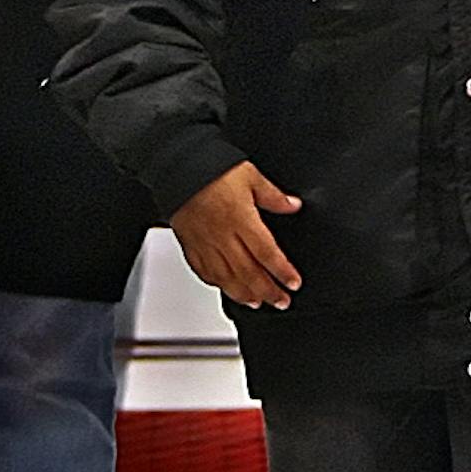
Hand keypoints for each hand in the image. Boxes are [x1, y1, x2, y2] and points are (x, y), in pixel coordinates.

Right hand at [171, 162, 302, 309]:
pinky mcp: (190, 244)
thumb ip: (273, 195)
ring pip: (225, 277)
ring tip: (259, 302)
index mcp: (241, 220)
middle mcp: (222, 236)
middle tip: (282, 301)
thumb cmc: (212, 170)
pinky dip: (217, 284)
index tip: (294, 284)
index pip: (266, 253)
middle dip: (267, 291)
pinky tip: (226, 288)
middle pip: (248, 272)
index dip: (282, 272)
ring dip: (244, 293)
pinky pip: (203, 270)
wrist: (176, 168)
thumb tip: (293, 206)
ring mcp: (204, 243)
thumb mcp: (251, 176)